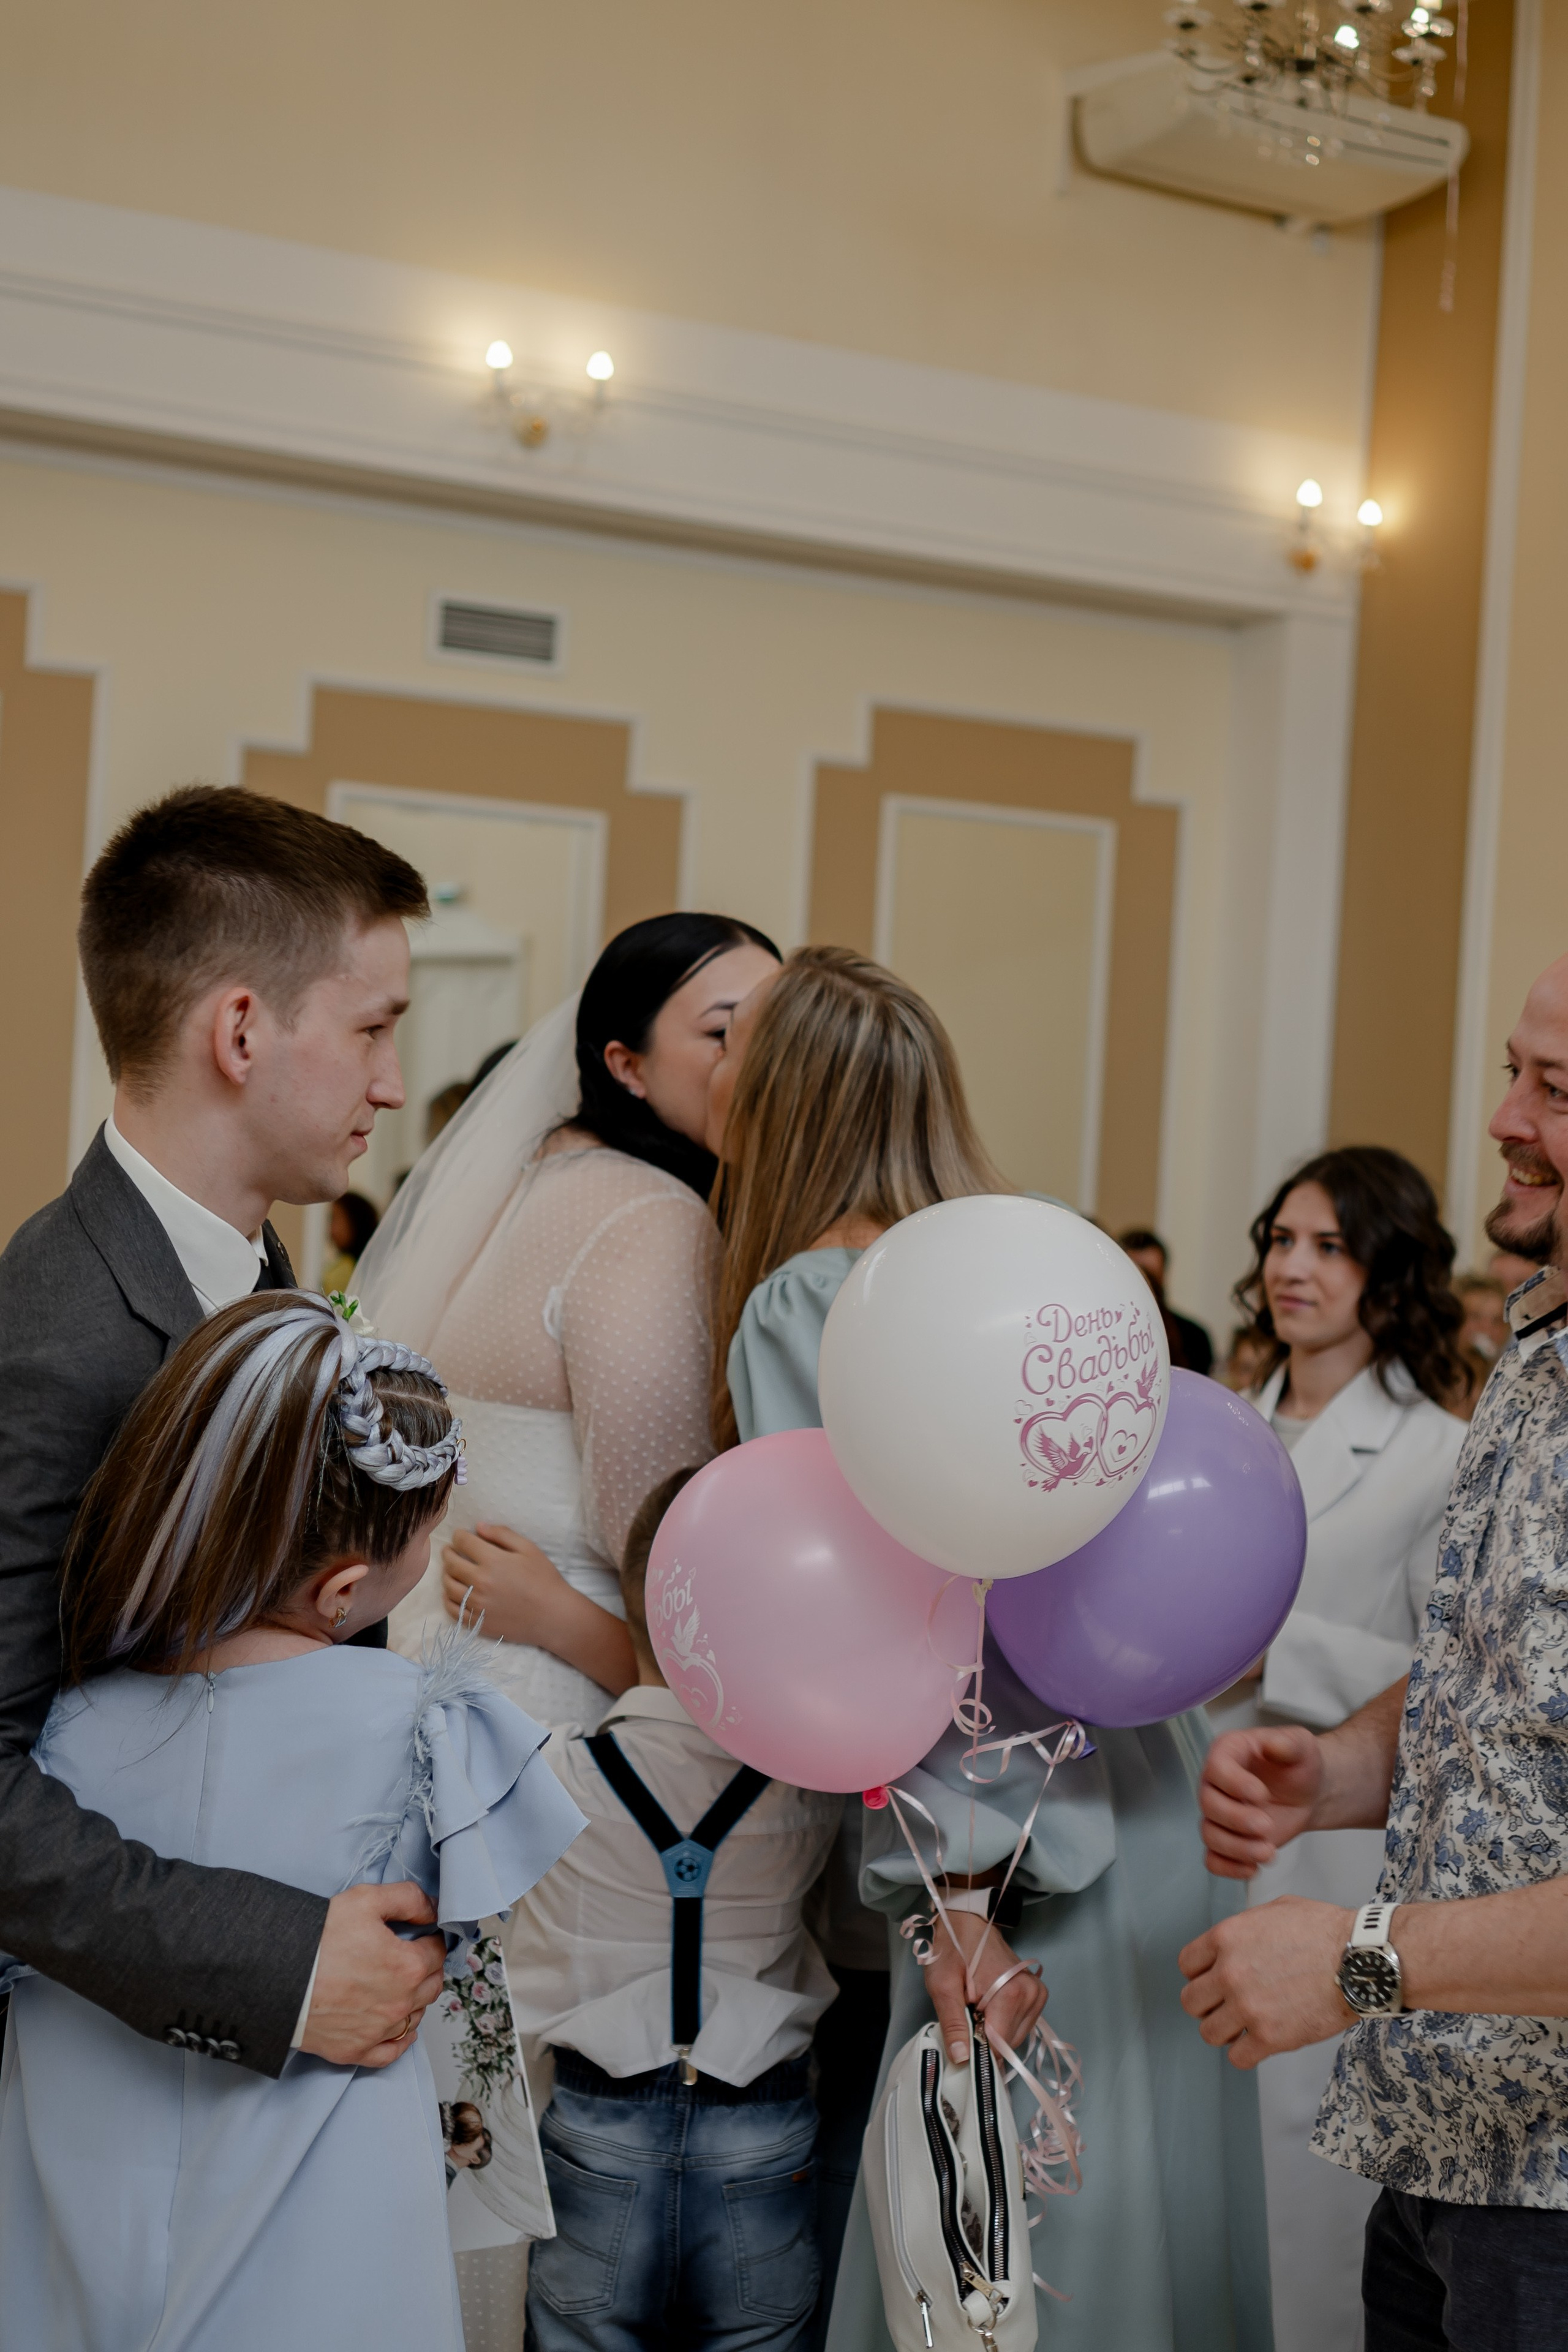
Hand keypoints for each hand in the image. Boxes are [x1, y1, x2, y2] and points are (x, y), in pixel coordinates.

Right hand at [299, 1882, 445, 2068]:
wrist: (275, 1977)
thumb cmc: (317, 1939)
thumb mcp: (366, 1900)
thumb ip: (408, 1900)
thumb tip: (433, 1910)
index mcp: (407, 1966)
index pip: (437, 1952)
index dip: (432, 1939)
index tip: (424, 1935)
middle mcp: (399, 2004)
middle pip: (431, 1985)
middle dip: (427, 1968)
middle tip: (413, 1956)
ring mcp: (378, 2032)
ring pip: (415, 2017)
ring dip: (415, 2000)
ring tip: (400, 1985)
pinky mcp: (355, 2051)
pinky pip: (391, 2052)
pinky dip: (400, 2040)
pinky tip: (399, 2028)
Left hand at [443, 1523, 636, 1691]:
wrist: (553, 1616)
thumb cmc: (544, 1579)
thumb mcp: (529, 1549)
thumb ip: (503, 1534)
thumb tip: (479, 1526)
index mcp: (492, 1561)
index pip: (463, 1542)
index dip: (459, 1536)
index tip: (459, 1536)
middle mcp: (479, 1582)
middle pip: (451, 1563)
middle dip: (448, 1553)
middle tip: (450, 1550)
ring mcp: (476, 1604)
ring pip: (448, 1586)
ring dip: (446, 1574)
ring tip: (451, 1570)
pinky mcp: (477, 1621)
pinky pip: (452, 1609)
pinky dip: (448, 1598)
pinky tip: (453, 1593)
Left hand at [924, 1909, 1046, 2064]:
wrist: (967, 1920)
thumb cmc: (952, 1948)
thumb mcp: (942, 1985)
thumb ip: (953, 2023)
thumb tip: (962, 2059)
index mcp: (1012, 1994)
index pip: (998, 2046)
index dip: (977, 2051)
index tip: (960, 2043)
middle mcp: (1032, 1995)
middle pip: (1008, 2044)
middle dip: (984, 2040)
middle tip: (965, 2018)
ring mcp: (1037, 1994)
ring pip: (1015, 2037)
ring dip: (993, 2032)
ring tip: (975, 2009)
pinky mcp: (1037, 1994)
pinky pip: (1020, 2025)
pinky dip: (1002, 2024)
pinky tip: (987, 2008)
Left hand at [1179, 1895, 1353, 2066]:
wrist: (1359, 1961)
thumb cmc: (1325, 1932)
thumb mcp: (1276, 1910)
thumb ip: (1246, 1928)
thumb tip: (1237, 1942)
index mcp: (1226, 1938)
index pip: (1186, 1964)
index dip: (1199, 1974)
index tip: (1211, 1980)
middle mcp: (1229, 1973)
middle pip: (1191, 2001)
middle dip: (1207, 2003)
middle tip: (1225, 2004)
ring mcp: (1247, 2007)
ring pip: (1209, 2032)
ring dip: (1224, 2030)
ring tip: (1242, 2025)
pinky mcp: (1270, 2037)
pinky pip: (1238, 2058)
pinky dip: (1246, 2053)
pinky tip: (1259, 2042)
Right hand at [1200, 1724, 1324, 1878]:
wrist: (1308, 1793)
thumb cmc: (1300, 1764)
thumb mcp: (1301, 1745)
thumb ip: (1288, 1742)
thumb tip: (1273, 1744)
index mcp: (1228, 1753)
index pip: (1216, 1768)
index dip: (1234, 1784)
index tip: (1262, 1795)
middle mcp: (1216, 1783)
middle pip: (1208, 1805)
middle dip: (1237, 1820)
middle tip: (1268, 1826)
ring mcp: (1220, 1814)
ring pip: (1210, 1835)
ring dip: (1237, 1848)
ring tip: (1269, 1851)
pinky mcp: (1228, 1839)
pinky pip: (1213, 1859)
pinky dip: (1229, 1868)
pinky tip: (1254, 1868)